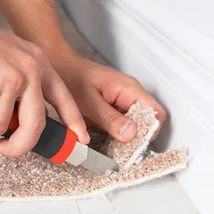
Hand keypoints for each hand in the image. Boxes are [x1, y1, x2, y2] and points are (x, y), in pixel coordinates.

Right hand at [0, 5, 88, 156]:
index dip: (74, 123)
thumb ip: (17, 83)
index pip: (64, 98)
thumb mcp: (5, 55)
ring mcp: (7, 82)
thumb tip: (15, 120)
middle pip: (35, 127)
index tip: (79, 140)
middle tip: (2, 148)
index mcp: (36, 63)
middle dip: (17, 147)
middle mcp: (27, 72)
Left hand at [51, 51, 165, 141]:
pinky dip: (111, 134)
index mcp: (129, 89)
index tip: (134, 145)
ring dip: (121, 137)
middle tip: (117, 147)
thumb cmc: (70, 76)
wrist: (57, 66)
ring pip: (133, 127)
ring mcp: (122, 102)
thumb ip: (110, 119)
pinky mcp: (113, 109)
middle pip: (146, 122)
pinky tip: (98, 134)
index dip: (149, 132)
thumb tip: (131, 133)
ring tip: (103, 139)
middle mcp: (129, 95)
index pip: (156, 114)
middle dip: (134, 138)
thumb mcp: (88, 102)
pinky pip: (120, 125)